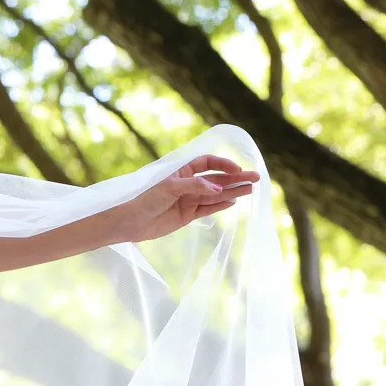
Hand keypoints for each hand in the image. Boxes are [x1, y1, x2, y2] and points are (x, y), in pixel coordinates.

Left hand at [110, 155, 259, 242]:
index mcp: (180, 171)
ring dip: (233, 191)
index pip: (206, 163)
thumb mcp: (168, 189)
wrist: (130, 222)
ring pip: (215, 194)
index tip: (237, 168)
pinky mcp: (188, 215)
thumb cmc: (145, 200)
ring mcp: (188, 200)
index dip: (223, 164)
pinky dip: (220, 205)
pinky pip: (208, 209)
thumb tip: (217, 187)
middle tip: (255, 177)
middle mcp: (186, 184)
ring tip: (251, 189)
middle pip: (216, 178)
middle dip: (235, 177)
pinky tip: (234, 201)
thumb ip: (194, 187)